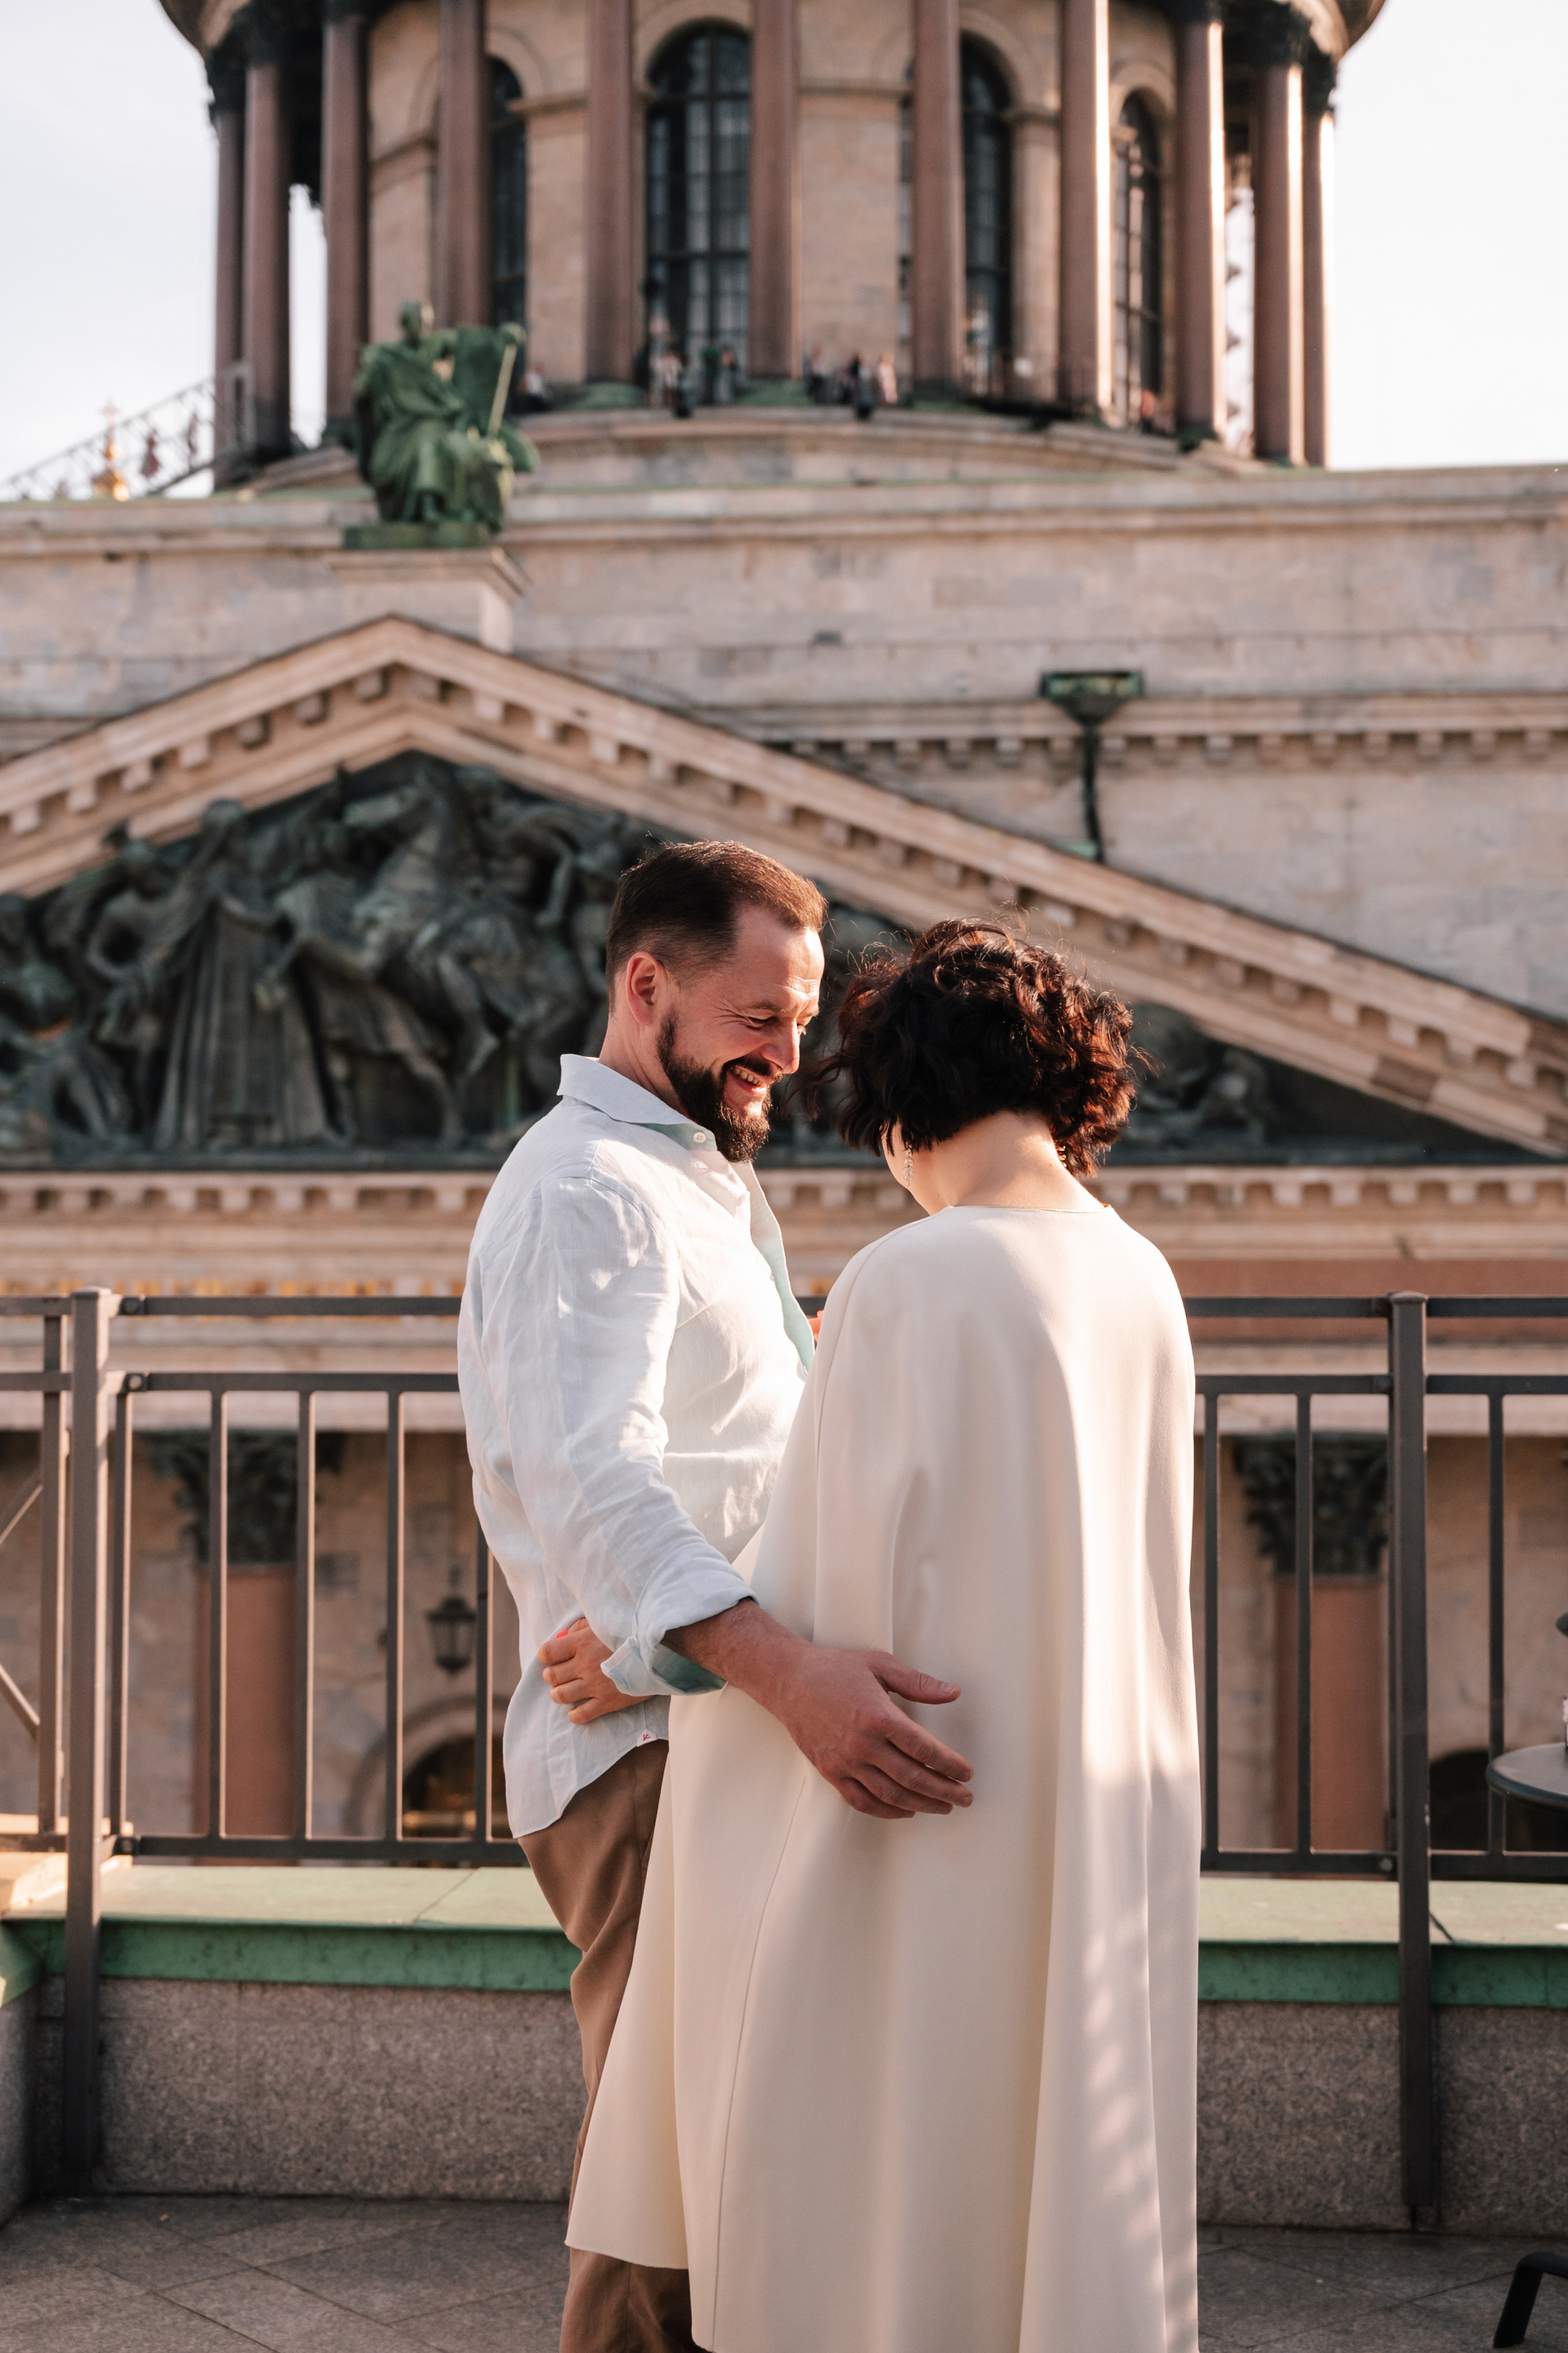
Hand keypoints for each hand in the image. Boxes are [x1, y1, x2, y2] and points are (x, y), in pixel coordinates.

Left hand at [537, 1617, 643, 1725]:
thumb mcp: (603, 1623)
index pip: (547, 1652)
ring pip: (560, 1696)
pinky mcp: (608, 1702)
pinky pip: (580, 1715)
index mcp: (582, 1643)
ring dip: (559, 1694)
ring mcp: (595, 1685)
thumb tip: (562, 1637)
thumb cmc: (629, 1634)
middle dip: (552, 1676)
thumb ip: (580, 1628)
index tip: (552, 1658)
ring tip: (565, 1690)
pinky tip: (578, 1708)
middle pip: (551, 1676)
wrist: (659, 1651)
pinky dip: (574, 1714)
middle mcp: (585, 1664)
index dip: (546, 1656)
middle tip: (560, 1675)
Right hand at [665, 1601, 973, 1822]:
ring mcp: (845, 1761)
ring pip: (890, 1794)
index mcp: (879, 1716)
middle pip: (913, 1777)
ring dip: (921, 1805)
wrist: (788, 1679)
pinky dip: (886, 1811)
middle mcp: (863, 1744)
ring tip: (942, 1808)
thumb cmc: (835, 1668)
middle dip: (944, 1791)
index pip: (924, 1749)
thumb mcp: (880, 1665)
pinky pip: (862, 1800)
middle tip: (964, 1799)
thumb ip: (919, 1683)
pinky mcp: (830, 1771)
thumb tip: (953, 1692)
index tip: (967, 1774)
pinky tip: (905, 1810)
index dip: (950, 1765)